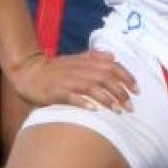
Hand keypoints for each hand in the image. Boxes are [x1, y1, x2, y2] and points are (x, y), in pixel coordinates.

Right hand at [9, 49, 137, 111]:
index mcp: (85, 62)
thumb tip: (113, 56)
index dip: (126, 76)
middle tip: (130, 107)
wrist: (30, 73)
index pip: (111, 66)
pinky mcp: (57, 92)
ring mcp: (68, 81)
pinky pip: (72, 97)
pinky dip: (83, 102)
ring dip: (106, 99)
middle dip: (120, 92)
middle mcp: (79, 70)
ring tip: (118, 111)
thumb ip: (94, 57)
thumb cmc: (56, 69)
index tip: (138, 90)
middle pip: (105, 78)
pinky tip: (94, 110)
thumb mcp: (75, 59)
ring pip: (91, 87)